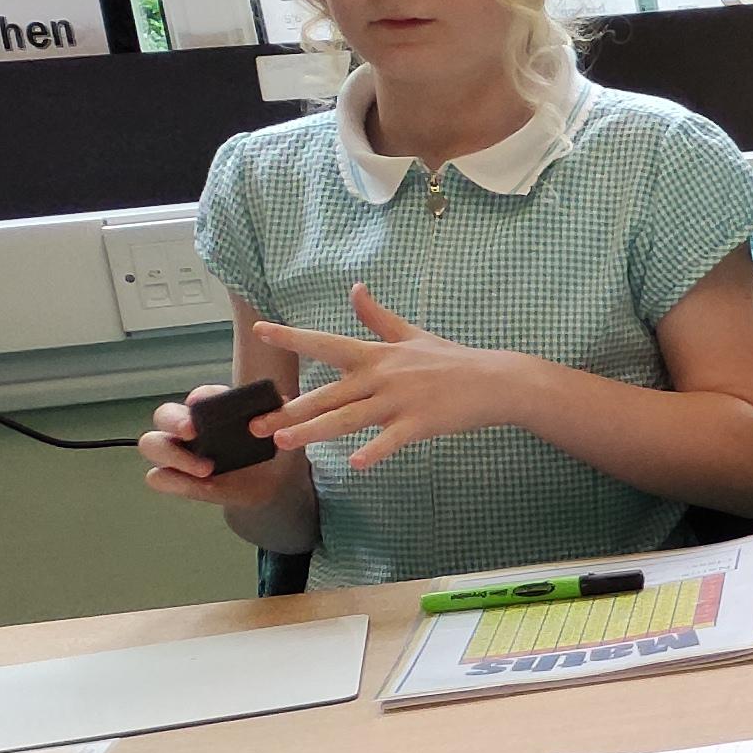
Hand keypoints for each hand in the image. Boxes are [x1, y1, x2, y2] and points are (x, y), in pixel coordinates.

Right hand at [138, 383, 299, 508]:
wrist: (268, 483)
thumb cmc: (266, 450)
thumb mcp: (277, 432)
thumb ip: (276, 416)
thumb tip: (281, 399)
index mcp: (211, 409)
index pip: (201, 396)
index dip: (202, 397)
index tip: (203, 404)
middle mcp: (187, 425)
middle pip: (164, 414)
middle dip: (175, 421)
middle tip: (192, 432)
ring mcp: (176, 451)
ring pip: (151, 444)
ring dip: (173, 456)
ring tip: (206, 469)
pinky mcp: (175, 477)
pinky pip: (158, 477)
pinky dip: (177, 482)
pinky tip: (204, 487)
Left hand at [253, 286, 546, 469]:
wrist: (496, 380)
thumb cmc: (452, 360)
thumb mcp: (411, 334)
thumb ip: (377, 317)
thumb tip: (355, 288)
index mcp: (376, 355)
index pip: (326, 343)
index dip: (292, 336)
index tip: (261, 330)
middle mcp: (381, 376)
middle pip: (327, 394)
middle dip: (290, 409)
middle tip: (256, 424)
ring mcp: (400, 401)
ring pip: (349, 418)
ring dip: (315, 431)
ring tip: (285, 442)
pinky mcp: (420, 423)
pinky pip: (392, 440)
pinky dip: (375, 451)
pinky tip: (357, 464)